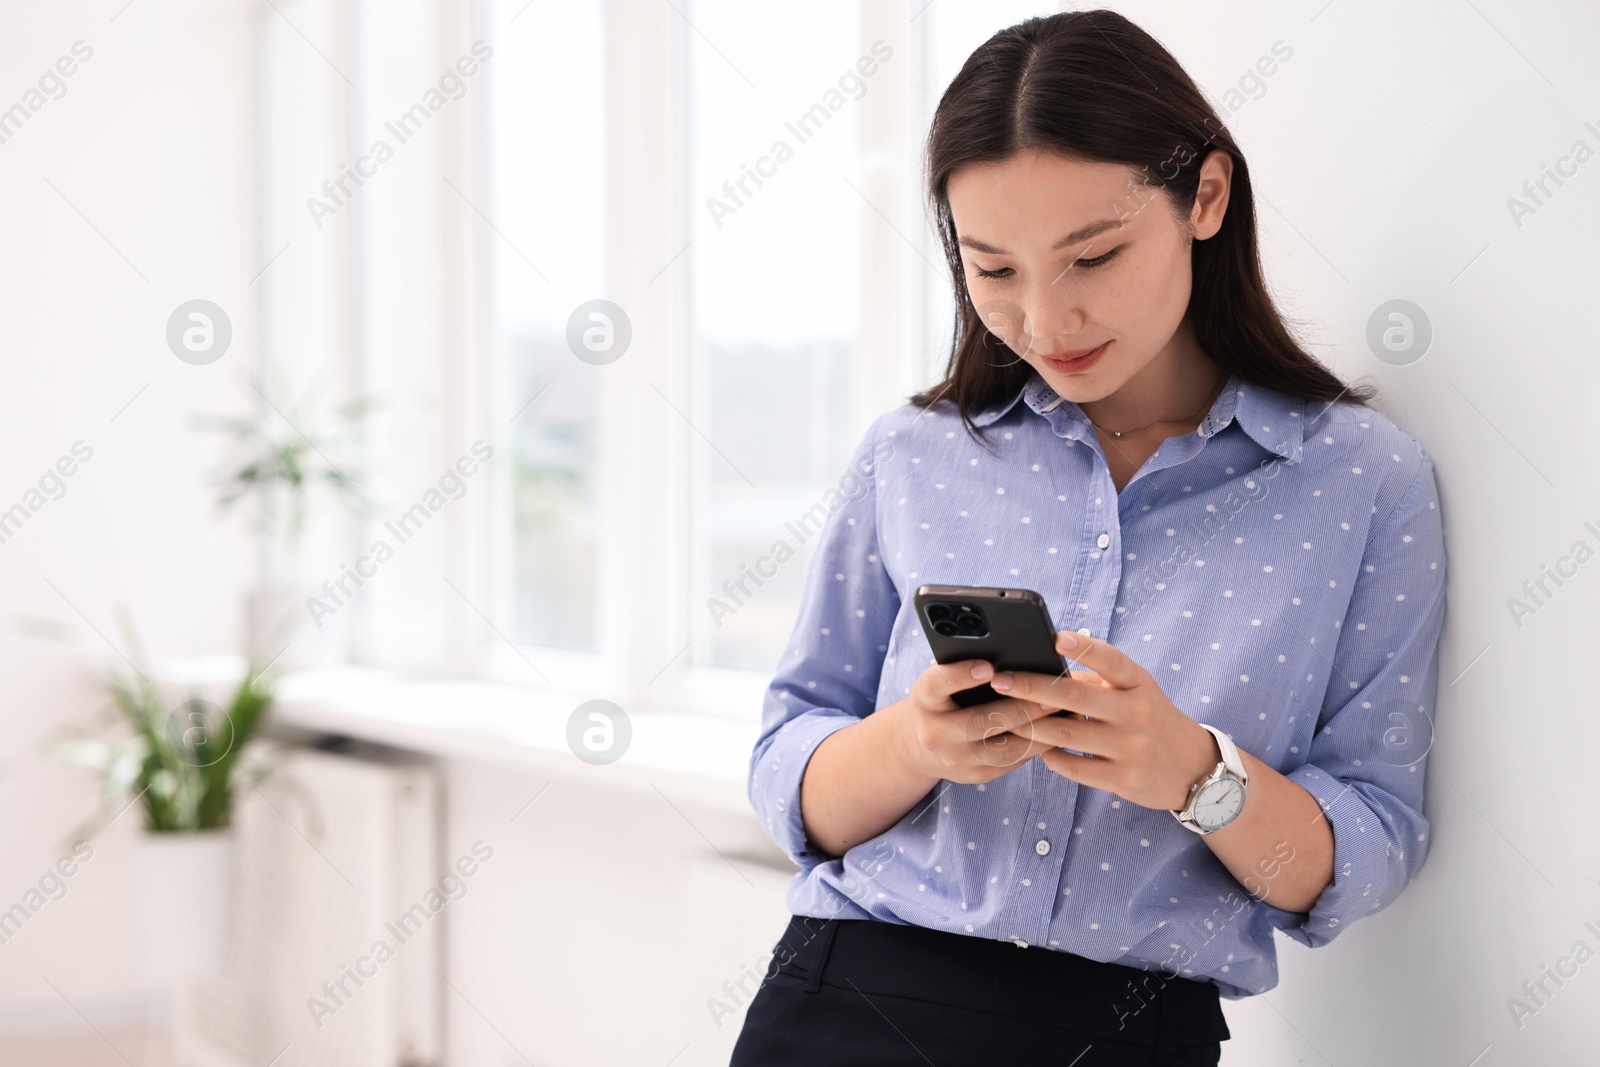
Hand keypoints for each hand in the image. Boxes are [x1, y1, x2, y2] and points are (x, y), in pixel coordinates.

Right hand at [889, 657, 1069, 785]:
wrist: (920, 748)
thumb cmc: (940, 702)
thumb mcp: (939, 683)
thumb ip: (962, 669)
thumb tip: (1009, 654)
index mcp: (924, 700)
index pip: (937, 684)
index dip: (961, 676)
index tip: (988, 667)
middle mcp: (935, 733)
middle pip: (979, 722)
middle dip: (1020, 708)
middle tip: (1051, 695)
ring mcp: (956, 759)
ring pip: (1003, 749)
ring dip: (1038, 731)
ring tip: (1063, 714)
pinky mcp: (976, 776)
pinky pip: (1012, 762)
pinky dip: (1037, 746)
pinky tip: (1056, 731)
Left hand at [988, 630, 1219, 810]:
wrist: (1193, 768)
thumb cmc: (1151, 718)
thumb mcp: (1136, 691)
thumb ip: (1097, 680)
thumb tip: (1046, 668)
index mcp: (1140, 684)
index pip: (1111, 660)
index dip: (1084, 648)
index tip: (1054, 637)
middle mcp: (1137, 713)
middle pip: (1075, 698)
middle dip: (1031, 687)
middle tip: (1000, 680)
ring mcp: (1130, 748)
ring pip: (1066, 734)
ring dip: (1030, 725)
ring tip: (1004, 716)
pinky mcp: (1123, 779)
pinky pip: (1073, 766)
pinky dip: (1050, 756)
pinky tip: (1036, 747)